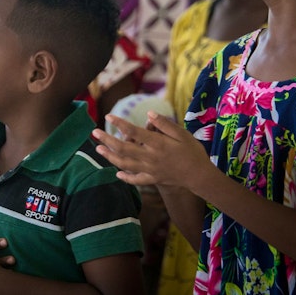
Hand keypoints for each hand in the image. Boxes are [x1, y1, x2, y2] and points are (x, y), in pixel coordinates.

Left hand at [92, 112, 210, 189]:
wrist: (201, 176)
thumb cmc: (193, 152)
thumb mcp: (182, 134)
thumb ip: (165, 124)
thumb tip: (149, 114)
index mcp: (157, 144)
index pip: (134, 132)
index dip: (120, 124)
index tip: (109, 117)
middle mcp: (150, 157)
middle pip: (123, 149)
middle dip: (107, 140)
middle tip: (94, 132)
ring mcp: (150, 170)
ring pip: (125, 164)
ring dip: (110, 156)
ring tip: (99, 149)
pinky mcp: (152, 179)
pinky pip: (136, 180)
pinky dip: (125, 177)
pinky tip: (117, 173)